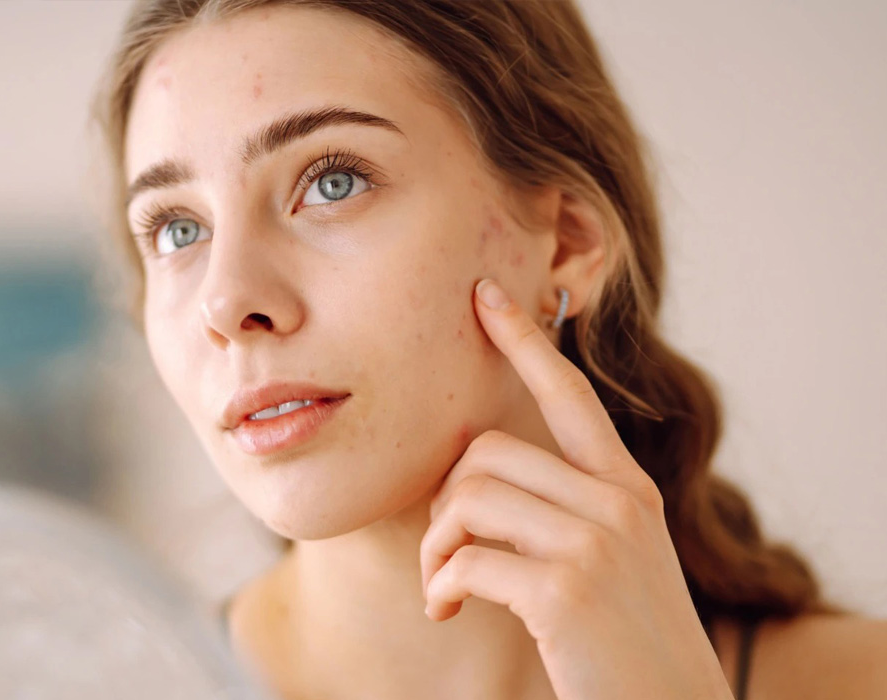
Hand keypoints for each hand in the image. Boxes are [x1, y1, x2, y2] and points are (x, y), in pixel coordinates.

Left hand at [419, 278, 732, 698]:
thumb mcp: (612, 560)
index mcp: (627, 489)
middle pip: (487, 452)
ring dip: (436, 546)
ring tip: (443, 585)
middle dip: (446, 500)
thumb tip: (474, 476)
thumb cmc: (626, 642)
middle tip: (445, 550)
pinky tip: (448, 611)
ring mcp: (596, 542)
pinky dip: (440, 586)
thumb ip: (566, 509)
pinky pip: (465, 559)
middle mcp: (617, 502)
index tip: (486, 296)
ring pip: (468, 497)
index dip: (523, 340)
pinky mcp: (566, 589)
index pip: (569, 394)